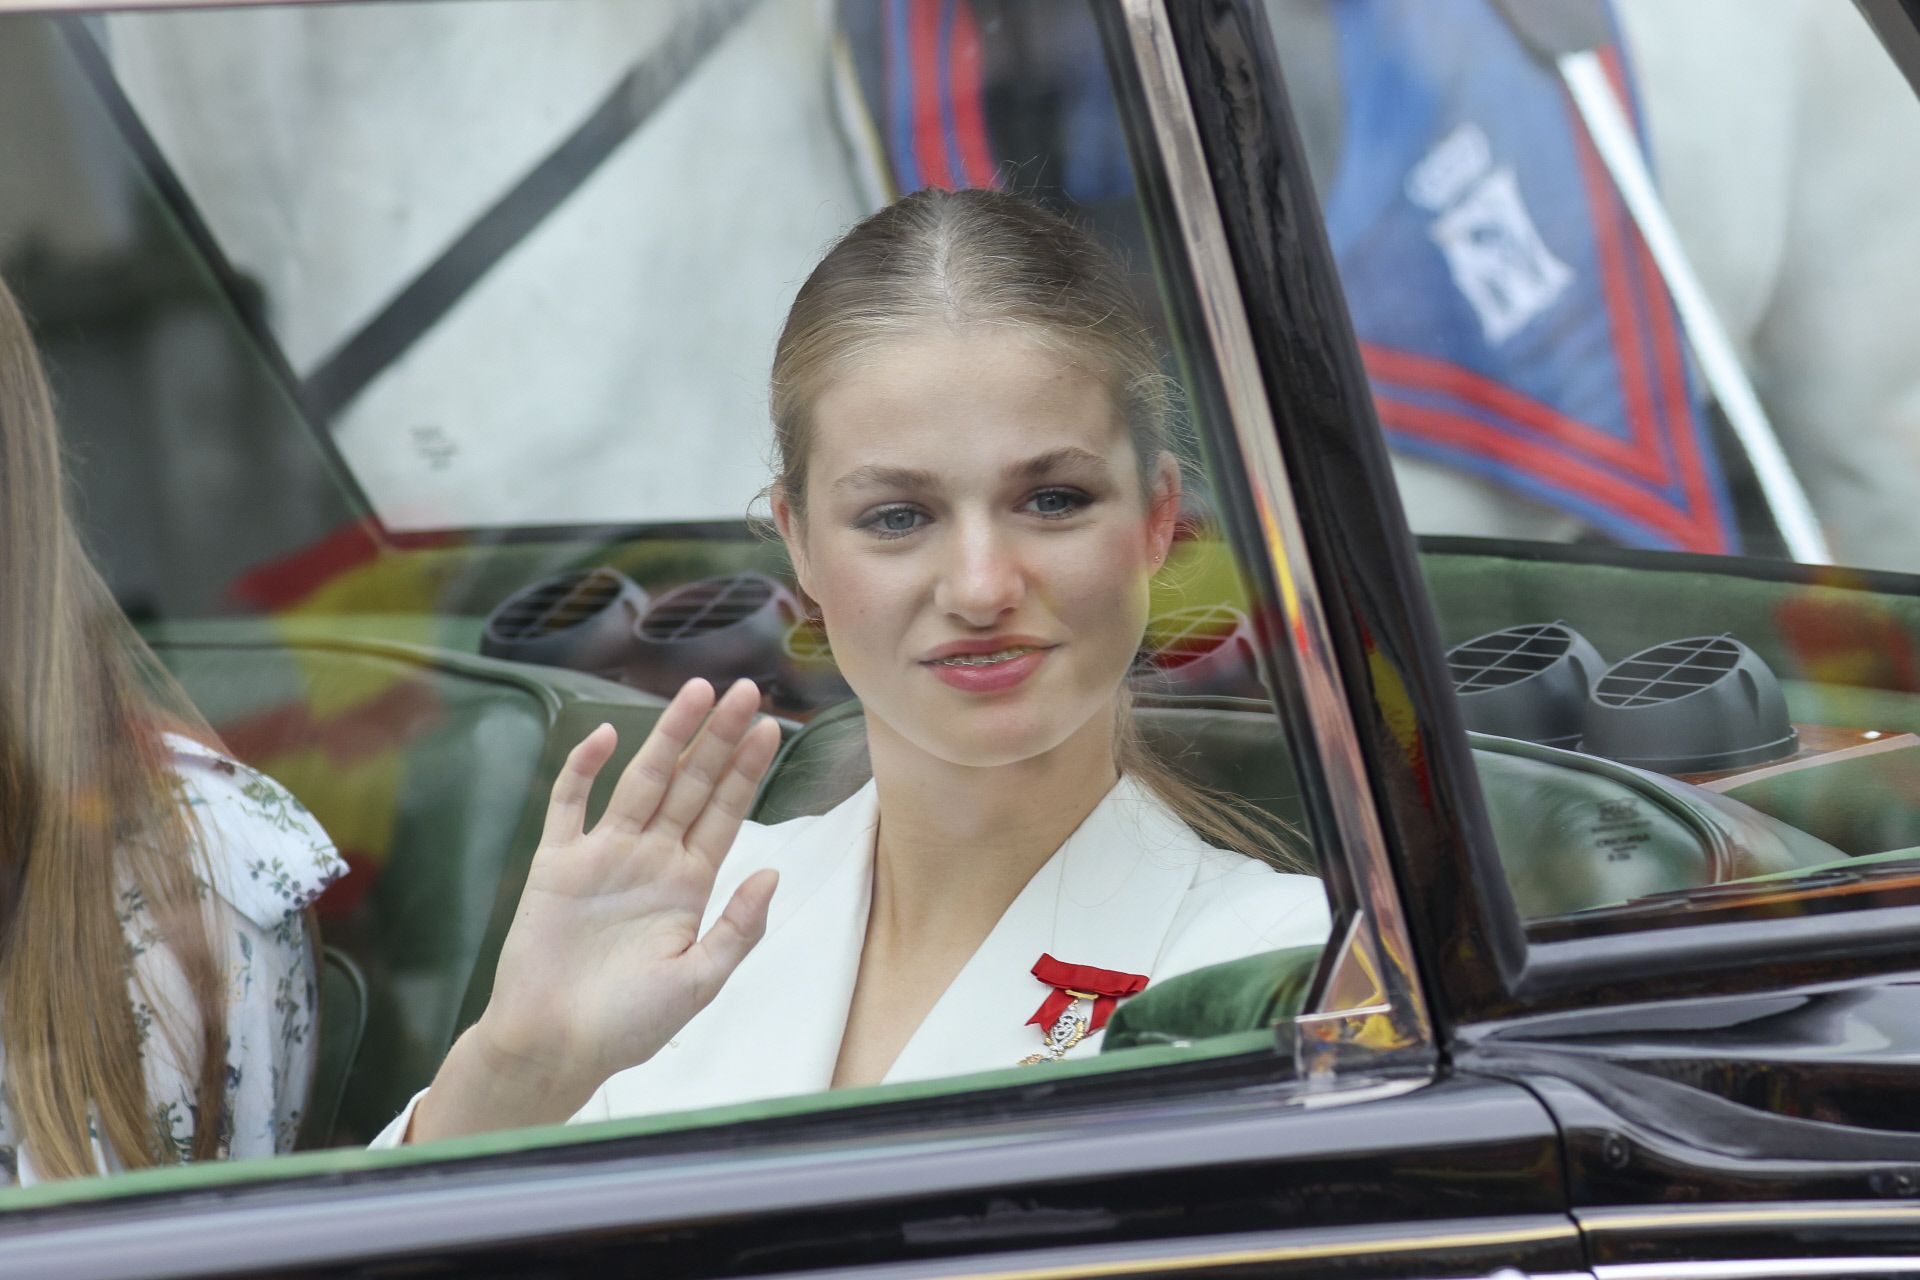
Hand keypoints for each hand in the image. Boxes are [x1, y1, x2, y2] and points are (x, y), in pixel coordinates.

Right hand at [412, 678, 781, 1139]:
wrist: (553, 1046)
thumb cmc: (627, 1024)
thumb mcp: (700, 980)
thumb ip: (739, 927)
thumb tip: (774, 872)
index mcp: (688, 884)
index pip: (725, 812)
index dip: (747, 770)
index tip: (771, 727)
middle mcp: (650, 860)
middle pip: (691, 784)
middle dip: (718, 738)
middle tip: (746, 690)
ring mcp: (604, 856)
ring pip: (641, 782)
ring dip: (668, 737)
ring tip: (697, 692)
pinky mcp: (557, 864)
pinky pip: (569, 805)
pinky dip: (584, 769)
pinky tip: (606, 736)